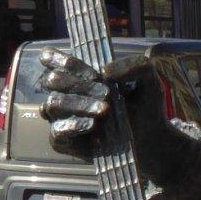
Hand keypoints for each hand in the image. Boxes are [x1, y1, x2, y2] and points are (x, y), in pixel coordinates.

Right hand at [39, 50, 177, 174]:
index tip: (84, 67)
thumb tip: (105, 71)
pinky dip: (74, 126)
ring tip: (105, 109)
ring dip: (79, 104)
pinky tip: (93, 125)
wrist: (150, 137)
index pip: (50, 59)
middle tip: (107, 93)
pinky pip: (56, 132)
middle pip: (53, 81)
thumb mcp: (147, 79)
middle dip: (79, 84)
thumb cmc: (144, 104)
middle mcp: (64, 93)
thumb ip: (132, 66)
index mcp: (77, 74)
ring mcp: (61, 117)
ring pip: (53, 104)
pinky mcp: (63, 141)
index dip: (56, 58)